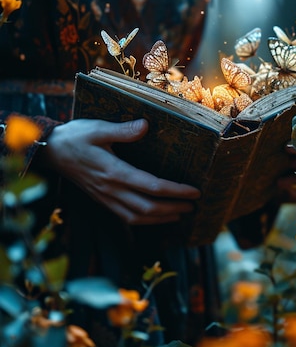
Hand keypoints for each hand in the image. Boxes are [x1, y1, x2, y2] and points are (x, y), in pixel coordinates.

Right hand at [40, 118, 200, 224]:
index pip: (151, 186)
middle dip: (174, 208)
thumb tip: (145, 126)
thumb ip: (123, 130)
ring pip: (138, 217)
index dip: (176, 191)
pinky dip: (146, 221)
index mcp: (113, 172)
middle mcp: (111, 189)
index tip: (194, 191)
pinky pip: (127, 217)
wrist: (50, 152)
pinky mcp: (103, 201)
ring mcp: (106, 198)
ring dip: (162, 218)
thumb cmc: (76, 137)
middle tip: (193, 205)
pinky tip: (158, 218)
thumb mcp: (98, 128)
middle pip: (148, 207)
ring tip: (181, 214)